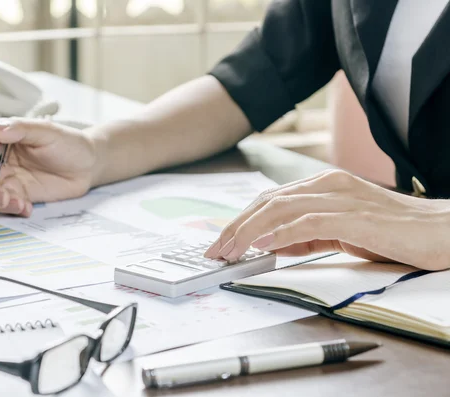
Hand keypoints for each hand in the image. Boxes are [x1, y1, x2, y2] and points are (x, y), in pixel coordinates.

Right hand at [0, 118, 100, 216]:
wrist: (89, 166)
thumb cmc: (70, 143)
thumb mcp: (46, 131)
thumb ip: (20, 128)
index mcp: (2, 138)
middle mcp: (1, 159)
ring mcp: (9, 178)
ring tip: (16, 202)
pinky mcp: (20, 195)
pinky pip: (6, 205)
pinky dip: (12, 209)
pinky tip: (26, 207)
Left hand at [204, 170, 449, 270]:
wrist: (442, 232)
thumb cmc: (393, 232)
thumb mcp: (340, 232)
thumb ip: (308, 234)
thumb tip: (272, 243)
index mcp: (323, 185)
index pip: (270, 200)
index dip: (241, 220)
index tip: (222, 241)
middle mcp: (328, 185)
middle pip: (268, 201)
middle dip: (236, 226)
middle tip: (216, 249)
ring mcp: (341, 198)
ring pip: (281, 209)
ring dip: (249, 231)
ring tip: (230, 251)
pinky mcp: (355, 216)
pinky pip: (309, 222)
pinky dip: (282, 233)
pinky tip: (263, 245)